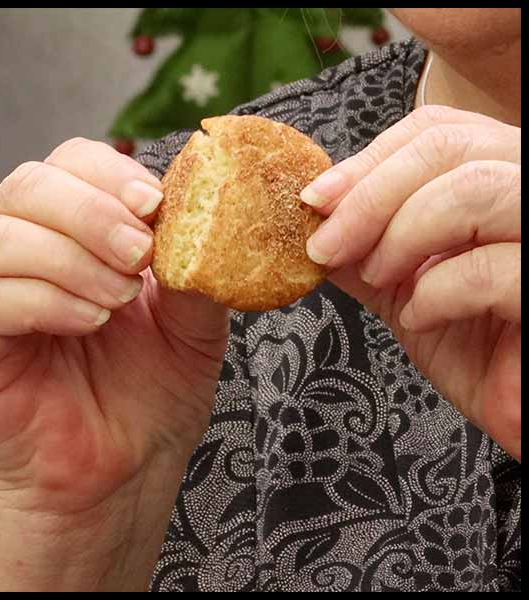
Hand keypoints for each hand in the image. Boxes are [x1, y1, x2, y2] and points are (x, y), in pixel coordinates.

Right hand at [0, 137, 229, 589]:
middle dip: (89, 209)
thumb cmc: (145, 399)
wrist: (119, 478)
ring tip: (120, 297)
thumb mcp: (192, 322)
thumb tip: (213, 210)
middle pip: (25, 186)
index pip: (68, 163)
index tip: (157, 204)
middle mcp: (17, 252)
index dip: (108, 172)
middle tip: (140, 250)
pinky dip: (44, 299)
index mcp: (68, 232)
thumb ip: (197, 263)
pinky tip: (88, 321)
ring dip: (68, 255)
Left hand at [301, 105, 519, 460]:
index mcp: (505, 178)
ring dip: (400, 234)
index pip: (440, 130)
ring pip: (473, 188)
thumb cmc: (490, 356)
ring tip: (379, 277)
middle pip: (451, 146)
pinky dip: (436, 291)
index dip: (369, 159)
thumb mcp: (411, 290)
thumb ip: (367, 249)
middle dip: (368, 196)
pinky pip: (491, 268)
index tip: (314, 200)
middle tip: (325, 246)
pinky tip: (422, 317)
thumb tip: (305, 221)